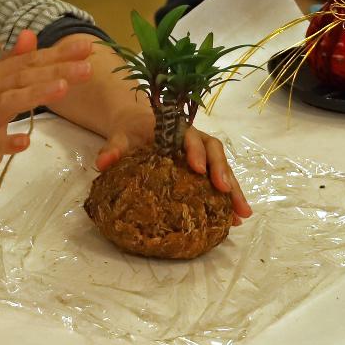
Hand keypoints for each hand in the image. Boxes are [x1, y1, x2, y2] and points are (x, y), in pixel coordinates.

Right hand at [0, 30, 93, 188]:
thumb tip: (30, 34)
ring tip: (64, 88)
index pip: (27, 61)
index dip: (57, 54)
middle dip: (57, 70)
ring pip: (10, 103)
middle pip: (24, 78)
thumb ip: (10, 63)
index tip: (86, 47)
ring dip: (37, 94)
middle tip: (88, 67)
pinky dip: (9, 142)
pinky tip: (26, 141)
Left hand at [95, 122, 252, 220]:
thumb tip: (102, 164)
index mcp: (177, 129)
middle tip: (225, 191)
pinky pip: (219, 183)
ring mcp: (203, 156)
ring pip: (223, 169)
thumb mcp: (120, 136)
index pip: (190, 136)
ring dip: (234, 191)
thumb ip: (113, 148)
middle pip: (214, 152)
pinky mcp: (204, 171)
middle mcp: (195, 140)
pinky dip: (228, 200)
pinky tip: (235, 219)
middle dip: (222, 172)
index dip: (196, 151)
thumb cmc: (131, 130)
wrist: (137, 125)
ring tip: (242, 214)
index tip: (197, 169)